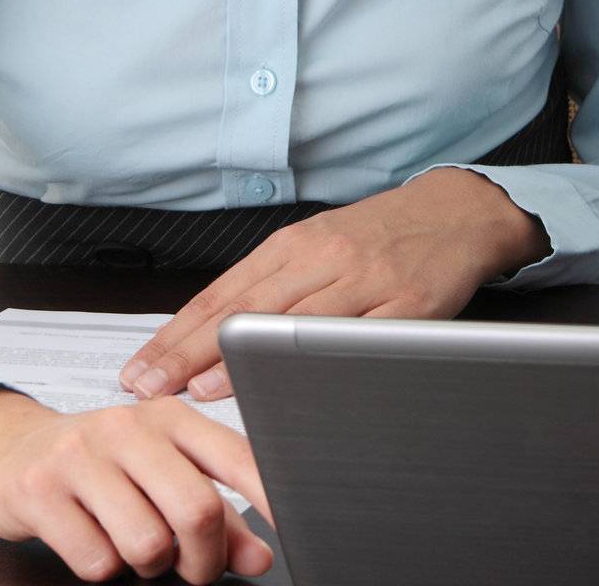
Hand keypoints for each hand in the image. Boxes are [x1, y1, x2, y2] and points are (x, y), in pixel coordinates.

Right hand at [0, 383, 274, 582]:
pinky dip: (101, 569)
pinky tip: (91, 538)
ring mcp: (83, 454)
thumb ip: (217, 514)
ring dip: (146, 566)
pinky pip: (96, 562)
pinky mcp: (41, 490)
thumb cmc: (100, 466)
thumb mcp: (160, 474)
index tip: (289, 532)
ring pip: (147, 544)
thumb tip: (259, 557)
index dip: (269, 498)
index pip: (236, 456)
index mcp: (171, 416)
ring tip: (130, 541)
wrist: (10, 452)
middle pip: (197, 509)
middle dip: (203, 558)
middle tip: (193, 569)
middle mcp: (130, 426)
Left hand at [118, 167, 549, 400]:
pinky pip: (358, 338)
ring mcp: (367, 280)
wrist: (456, 212)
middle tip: (148, 384)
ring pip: (293, 321)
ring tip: (198, 387)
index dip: (178, 332)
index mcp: (296, 243)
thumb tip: (210, 332)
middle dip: (190, 350)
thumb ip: (272, 283)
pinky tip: (294, 382)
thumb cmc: (382, 234)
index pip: (224, 292)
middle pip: (247, 308)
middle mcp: (325, 257)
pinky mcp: (408, 306)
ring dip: (242, 357)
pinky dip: (320, 361)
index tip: (141, 367)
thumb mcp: (320, 243)